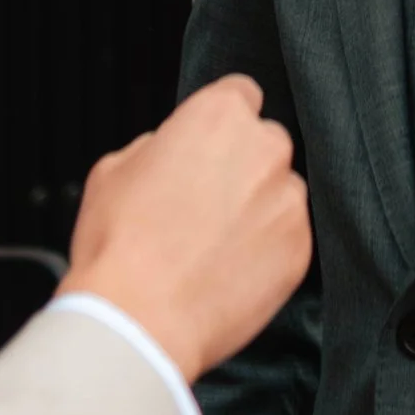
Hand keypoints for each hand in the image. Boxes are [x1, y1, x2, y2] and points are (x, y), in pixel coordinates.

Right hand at [59, 74, 310, 382]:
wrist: (139, 320)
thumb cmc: (120, 245)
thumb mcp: (114, 169)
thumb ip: (156, 146)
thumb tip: (170, 151)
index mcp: (219, 116)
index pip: (240, 94)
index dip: (222, 121)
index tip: (211, 144)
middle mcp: (265, 148)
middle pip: (264, 144)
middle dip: (241, 166)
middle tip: (204, 202)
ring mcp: (288, 199)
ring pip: (279, 192)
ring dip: (257, 209)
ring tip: (213, 245)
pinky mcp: (300, 248)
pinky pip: (288, 237)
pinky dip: (267, 250)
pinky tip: (228, 269)